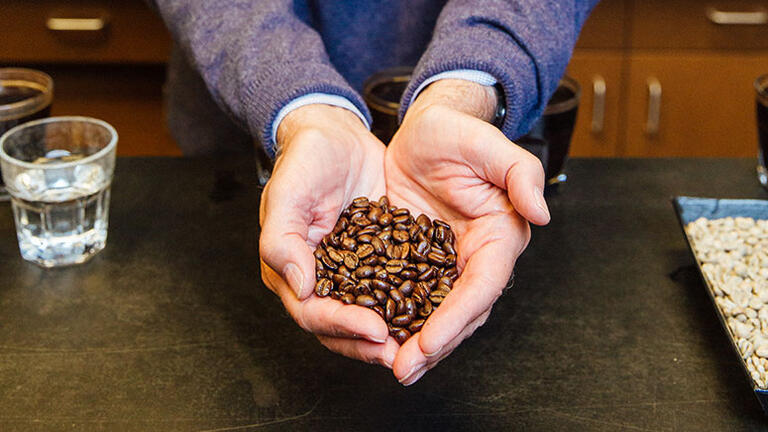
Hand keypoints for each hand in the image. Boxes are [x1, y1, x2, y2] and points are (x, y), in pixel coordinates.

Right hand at [259, 104, 399, 367]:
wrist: (334, 135)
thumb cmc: (304, 161)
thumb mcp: (287, 194)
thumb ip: (282, 241)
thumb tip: (300, 287)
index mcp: (291, 270)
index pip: (313, 312)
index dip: (343, 325)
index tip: (375, 330)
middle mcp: (319, 279)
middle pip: (341, 326)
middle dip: (370, 344)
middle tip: (403, 354)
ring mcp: (348, 272)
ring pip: (367, 315)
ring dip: (392, 334)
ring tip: (421, 345)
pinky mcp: (376, 260)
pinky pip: (391, 289)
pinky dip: (407, 304)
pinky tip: (433, 311)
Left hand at [384, 79, 550, 384]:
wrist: (425, 130)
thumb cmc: (459, 134)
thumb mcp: (490, 145)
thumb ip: (521, 175)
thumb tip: (541, 215)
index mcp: (499, 238)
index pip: (482, 286)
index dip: (457, 317)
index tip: (430, 342)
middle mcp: (475, 258)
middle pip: (461, 312)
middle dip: (435, 344)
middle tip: (405, 369)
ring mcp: (445, 264)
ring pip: (436, 313)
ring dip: (417, 344)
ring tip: (393, 368)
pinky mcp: (417, 262)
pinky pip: (409, 298)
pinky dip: (397, 321)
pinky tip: (374, 338)